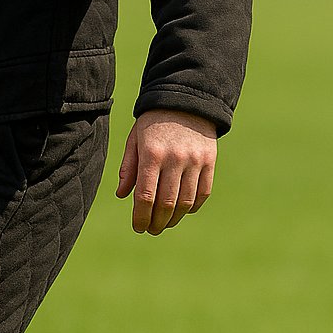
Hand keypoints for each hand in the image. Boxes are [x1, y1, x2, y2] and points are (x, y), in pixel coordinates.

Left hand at [116, 109, 218, 234]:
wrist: (186, 102)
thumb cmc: (153, 124)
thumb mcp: (135, 141)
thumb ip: (128, 168)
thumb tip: (122, 196)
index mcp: (152, 155)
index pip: (146, 196)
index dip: (141, 217)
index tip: (138, 227)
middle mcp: (175, 159)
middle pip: (167, 203)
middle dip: (157, 222)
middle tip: (150, 230)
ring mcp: (195, 161)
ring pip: (186, 201)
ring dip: (175, 218)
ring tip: (165, 224)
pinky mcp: (210, 161)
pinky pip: (203, 192)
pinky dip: (193, 206)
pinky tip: (183, 211)